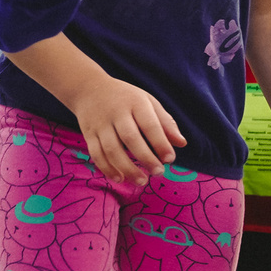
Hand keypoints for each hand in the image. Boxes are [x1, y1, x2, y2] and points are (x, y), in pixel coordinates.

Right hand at [69, 75, 184, 187]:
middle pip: (130, 138)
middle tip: (159, 173)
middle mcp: (116, 113)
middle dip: (146, 158)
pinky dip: (107, 168)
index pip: (149, 124)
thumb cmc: (125, 98)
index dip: (160, 143)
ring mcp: (100, 124)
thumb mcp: (148, 102)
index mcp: (135, 103)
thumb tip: (181, 143)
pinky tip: (119, 178)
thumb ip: (165, 122)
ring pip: (111, 149)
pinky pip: (96, 153)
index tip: (170, 159)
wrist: (89, 89)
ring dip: (126, 168)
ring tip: (141, 181)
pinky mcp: (88, 133)